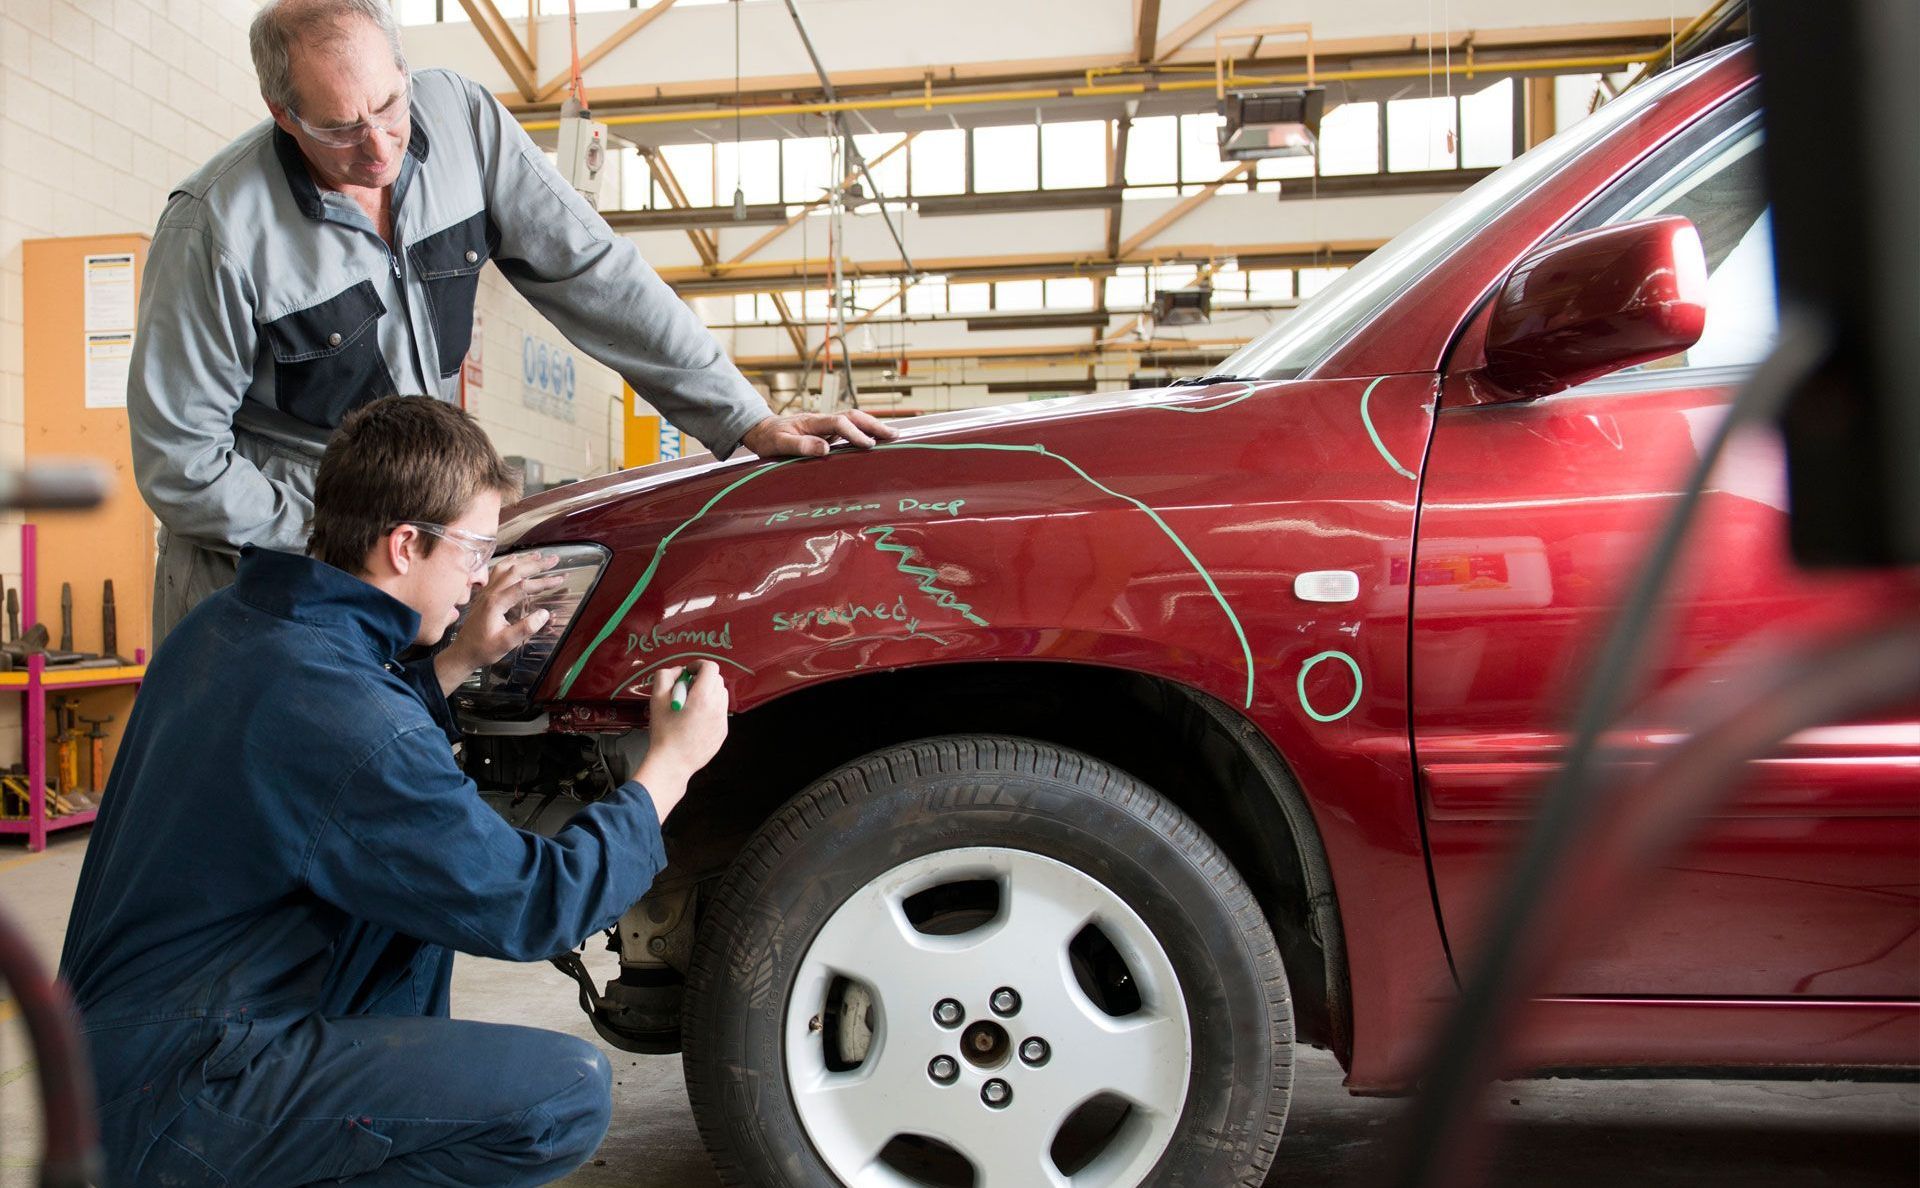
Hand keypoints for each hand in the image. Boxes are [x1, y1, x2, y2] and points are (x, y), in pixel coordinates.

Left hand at [434, 552, 565, 694]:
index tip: (560, 579)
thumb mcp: (507, 643)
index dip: (543, 582)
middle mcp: (490, 593)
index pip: (524, 586)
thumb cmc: (484, 649)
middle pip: (515, 571)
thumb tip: (544, 613)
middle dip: (536, 564)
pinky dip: (509, 563)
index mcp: (496, 603)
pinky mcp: (484, 594)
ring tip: (538, 555)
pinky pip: (497, 572)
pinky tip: (516, 561)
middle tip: (554, 559)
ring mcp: (486, 592)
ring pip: (505, 568)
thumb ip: (526, 628)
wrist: (463, 652)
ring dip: (522, 560)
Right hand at [633, 660, 729, 817]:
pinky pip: (720, 712)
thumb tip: (678, 671)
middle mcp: (717, 708)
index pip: (711, 668)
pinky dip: (710, 709)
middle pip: (717, 680)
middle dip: (702, 679)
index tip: (688, 672)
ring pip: (721, 696)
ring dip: (708, 693)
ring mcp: (722, 721)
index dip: (698, 665)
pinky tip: (694, 720)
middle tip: (686, 689)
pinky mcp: (722, 733)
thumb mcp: (656, 699)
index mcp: (703, 697)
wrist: (672, 763)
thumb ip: (665, 677)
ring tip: (690, 704)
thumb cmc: (664, 732)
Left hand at [739, 411, 897, 458]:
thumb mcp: (779, 444)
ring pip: (853, 420)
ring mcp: (824, 425)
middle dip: (874, 425)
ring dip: (872, 427)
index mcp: (811, 422)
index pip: (839, 423)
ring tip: (891, 436)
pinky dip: (864, 432)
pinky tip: (874, 440)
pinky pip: (848, 429)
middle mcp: (821, 420)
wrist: (761, 431)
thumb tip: (824, 449)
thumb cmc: (768, 439)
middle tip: (894, 435)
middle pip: (852, 416)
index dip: (855, 433)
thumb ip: (800, 446)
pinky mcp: (825, 432)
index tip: (869, 446)